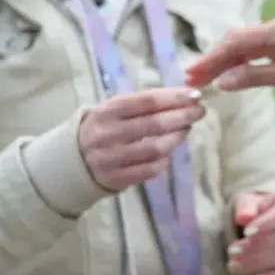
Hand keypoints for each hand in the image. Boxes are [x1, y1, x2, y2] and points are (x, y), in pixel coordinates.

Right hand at [79, 87, 204, 190]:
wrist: (74, 161)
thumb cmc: (104, 129)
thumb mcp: (114, 111)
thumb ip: (142, 105)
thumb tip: (182, 97)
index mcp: (107, 111)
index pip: (146, 101)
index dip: (173, 98)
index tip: (195, 95)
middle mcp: (108, 133)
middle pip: (153, 124)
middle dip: (182, 117)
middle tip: (200, 111)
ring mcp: (112, 158)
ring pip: (154, 148)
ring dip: (176, 138)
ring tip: (187, 130)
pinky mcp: (117, 179)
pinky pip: (148, 170)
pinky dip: (163, 161)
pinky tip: (169, 153)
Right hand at [186, 15, 274, 104]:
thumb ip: (256, 76)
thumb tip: (223, 82)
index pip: (236, 42)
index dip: (212, 59)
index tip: (193, 75)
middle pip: (238, 43)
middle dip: (214, 61)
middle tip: (193, 81)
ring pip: (247, 49)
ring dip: (226, 64)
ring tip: (205, 81)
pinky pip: (259, 56)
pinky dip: (243, 66)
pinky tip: (232, 78)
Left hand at [227, 190, 274, 274]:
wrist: (265, 221)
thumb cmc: (256, 209)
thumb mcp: (247, 202)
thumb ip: (246, 207)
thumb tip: (244, 217)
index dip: (266, 223)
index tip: (245, 232)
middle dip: (257, 247)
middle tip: (232, 252)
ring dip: (261, 264)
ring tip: (235, 267)